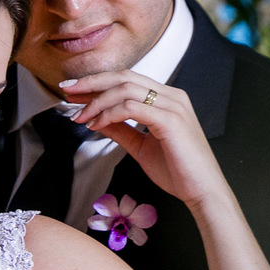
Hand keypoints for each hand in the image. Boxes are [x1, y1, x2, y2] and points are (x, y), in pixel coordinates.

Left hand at [59, 72, 227, 209]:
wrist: (203, 192)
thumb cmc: (178, 172)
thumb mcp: (140, 146)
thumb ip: (120, 129)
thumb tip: (96, 118)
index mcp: (167, 98)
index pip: (127, 79)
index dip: (98, 82)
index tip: (74, 92)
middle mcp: (172, 96)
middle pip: (124, 76)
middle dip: (91, 82)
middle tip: (66, 91)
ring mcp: (173, 106)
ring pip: (126, 89)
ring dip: (96, 101)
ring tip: (79, 116)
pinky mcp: (171, 120)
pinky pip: (132, 107)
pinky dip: (110, 114)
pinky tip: (96, 125)